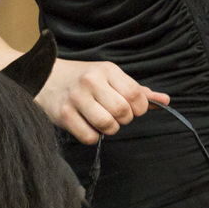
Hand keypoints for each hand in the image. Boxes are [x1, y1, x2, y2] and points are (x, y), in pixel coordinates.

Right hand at [37, 59, 169, 144]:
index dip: (140, 108)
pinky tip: (86, 125)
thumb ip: (138, 91)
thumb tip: (165, 101)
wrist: (43, 77)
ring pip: (108, 126)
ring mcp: (76, 98)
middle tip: (114, 115)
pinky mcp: (63, 115)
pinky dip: (92, 136)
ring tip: (101, 120)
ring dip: (109, 128)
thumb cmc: (82, 79)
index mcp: (107, 70)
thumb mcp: (110, 78)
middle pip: (123, 112)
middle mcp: (92, 81)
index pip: (137, 95)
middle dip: (124, 119)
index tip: (132, 109)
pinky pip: (89, 137)